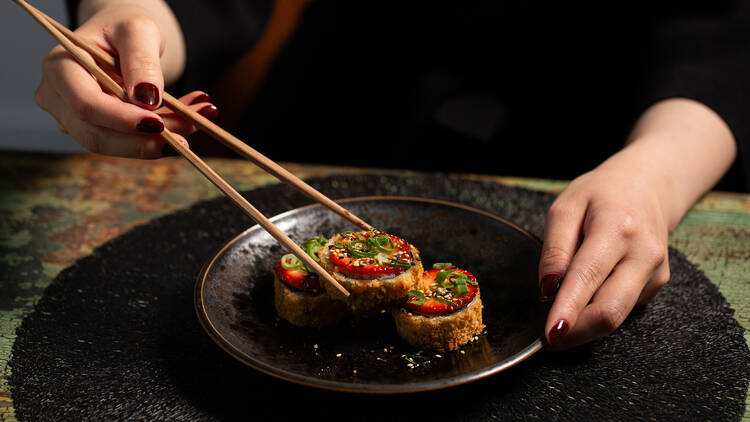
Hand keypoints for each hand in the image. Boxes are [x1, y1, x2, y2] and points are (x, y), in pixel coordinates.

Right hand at [34, 4, 216, 157]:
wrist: (123, 37)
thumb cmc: (125, 28)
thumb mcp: (138, 31)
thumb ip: (142, 61)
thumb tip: (147, 100)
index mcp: (60, 68)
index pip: (85, 105)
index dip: (122, 120)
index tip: (159, 124)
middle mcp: (58, 98)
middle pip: (98, 134)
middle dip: (147, 138)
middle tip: (192, 126)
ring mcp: (73, 119)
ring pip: (117, 144)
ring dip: (160, 139)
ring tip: (197, 119)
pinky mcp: (96, 131)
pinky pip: (130, 143)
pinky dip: (162, 136)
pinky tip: (188, 120)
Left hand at [538, 162, 669, 348]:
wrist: (647, 186)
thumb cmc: (600, 195)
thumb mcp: (565, 207)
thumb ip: (554, 249)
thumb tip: (547, 290)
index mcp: (616, 228)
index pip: (588, 277)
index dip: (568, 311)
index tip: (552, 335)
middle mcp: (643, 253)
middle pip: (610, 310)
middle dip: (577, 332)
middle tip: (550, 340)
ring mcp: (655, 272)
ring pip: (617, 316)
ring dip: (585, 325)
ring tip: (563, 314)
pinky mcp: (657, 284)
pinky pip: (623, 307)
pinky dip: (599, 308)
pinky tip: (590, 291)